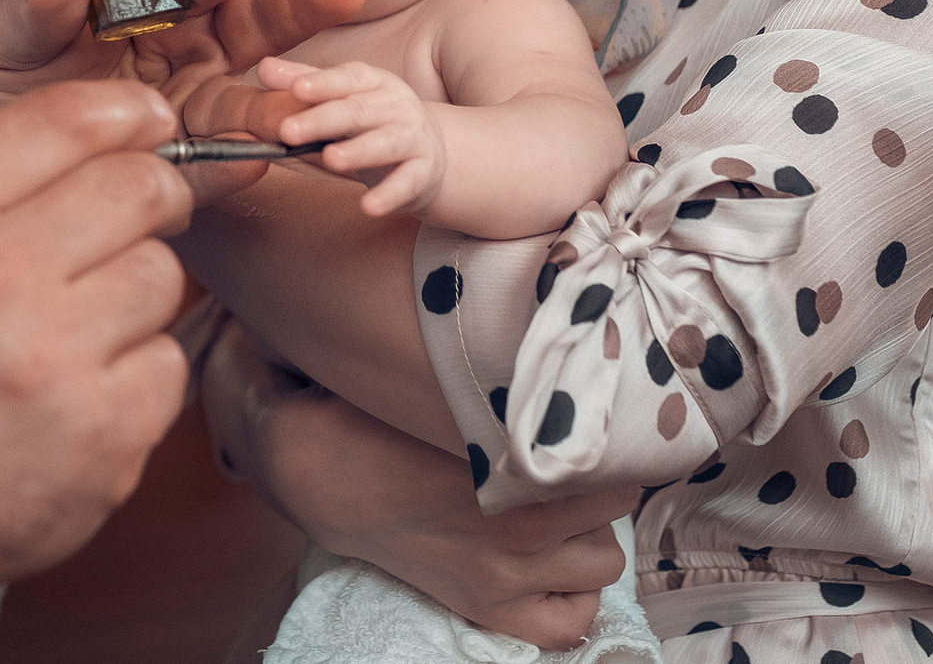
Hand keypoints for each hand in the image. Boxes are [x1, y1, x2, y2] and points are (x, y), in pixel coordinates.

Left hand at [0, 0, 362, 140]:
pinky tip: (254, 163)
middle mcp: (187, 45)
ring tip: (300, 112)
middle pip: (253, 22)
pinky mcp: (183, 167)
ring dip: (275, 104)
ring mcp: (192, 108)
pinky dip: (232, 166)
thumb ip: (35, 6)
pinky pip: (215, 167)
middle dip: (297, 3)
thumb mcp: (4, 32)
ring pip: (248, 99)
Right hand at [0, 80, 193, 620]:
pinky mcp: (104, 435)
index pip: (60, 123)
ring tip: (87, 326)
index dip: (123, 110)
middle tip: (147, 213)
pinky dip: (140, 375)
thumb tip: (108, 132)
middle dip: (157, 193)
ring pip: (162, 276)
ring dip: (138, 292)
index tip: (148, 118)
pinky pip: (168, 363)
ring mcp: (55, 362)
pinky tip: (88, 392)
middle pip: (138, 188)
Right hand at [200, 317, 632, 649]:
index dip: (601, 433)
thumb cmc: (377, 411)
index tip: (584, 422)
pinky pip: (570, 624)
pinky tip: (551, 568)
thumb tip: (549, 308)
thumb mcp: (438, 371)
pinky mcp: (487, 607)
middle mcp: (523, 520)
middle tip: (566, 462)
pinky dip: (572, 601)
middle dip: (599, 482)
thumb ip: (495, 356)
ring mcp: (507, 571)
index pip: (612, 452)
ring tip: (559, 513)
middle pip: (617, 504)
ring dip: (590, 538)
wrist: (314, 473)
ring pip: (606, 561)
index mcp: (515, 456)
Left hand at [263, 57, 447, 217]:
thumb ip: (303, 82)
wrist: (431, 154)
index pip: (346, 78)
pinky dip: (390, 194)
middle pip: (358, 111)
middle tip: (288, 131)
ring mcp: (413, 137)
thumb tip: (263, 67)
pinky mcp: (423, 171)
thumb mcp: (342, 97)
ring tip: (331, 159)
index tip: (295, 88)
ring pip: (386, 142)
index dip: (322, 82)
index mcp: (372, 82)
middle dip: (323, 120)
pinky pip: (407, 182)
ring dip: (358, 151)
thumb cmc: (374, 122)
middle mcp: (396, 105)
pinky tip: (369, 206)